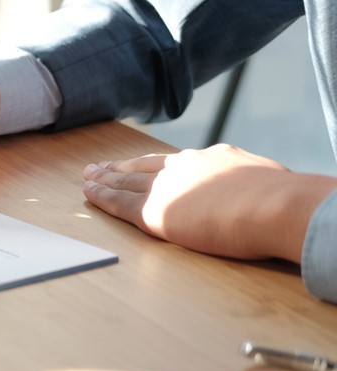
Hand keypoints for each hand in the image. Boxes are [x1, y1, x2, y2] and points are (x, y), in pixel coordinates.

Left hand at [82, 144, 336, 260]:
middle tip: (99, 165)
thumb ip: (252, 187)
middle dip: (120, 167)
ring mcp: (168, 187)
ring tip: (88, 177)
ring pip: (126, 181)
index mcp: (213, 159)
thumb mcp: (268, 182)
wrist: (275, 206)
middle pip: (144, 166)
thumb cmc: (284, 201)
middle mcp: (185, 168)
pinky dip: (101, 197)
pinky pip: (119, 203)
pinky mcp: (154, 211)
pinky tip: (88, 194)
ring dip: (104, 179)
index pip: (174, 161)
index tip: (139, 163)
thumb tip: (263, 196)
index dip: (152, 163)